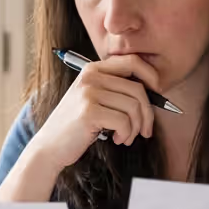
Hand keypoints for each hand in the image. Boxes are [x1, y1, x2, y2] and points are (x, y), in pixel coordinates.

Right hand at [29, 54, 159, 167]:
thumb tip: (153, 90)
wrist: (49, 146)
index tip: (158, 93)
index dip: (151, 75)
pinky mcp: (89, 112)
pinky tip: (117, 140)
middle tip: (145, 130)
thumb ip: (115, 89)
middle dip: (147, 114)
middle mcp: (90, 77)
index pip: (132, 61)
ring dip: (136, 128)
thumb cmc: (76, 126)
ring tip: (126, 137)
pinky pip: (124, 122)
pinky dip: (126, 135)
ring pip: (133, 107)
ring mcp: (88, 93)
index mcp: (93, 69)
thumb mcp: (93, 99)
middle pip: (138, 89)